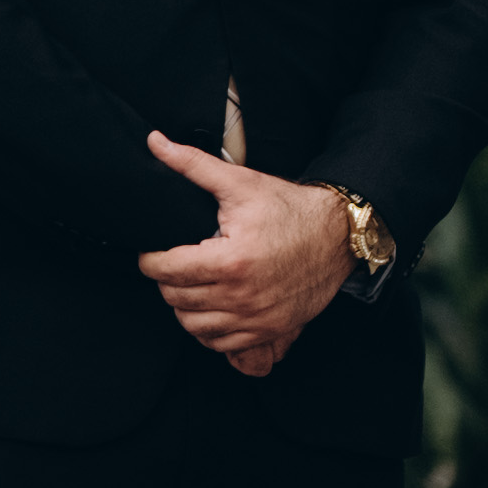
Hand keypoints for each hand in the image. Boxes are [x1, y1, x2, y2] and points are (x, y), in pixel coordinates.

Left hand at [136, 139, 353, 378]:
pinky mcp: (270, 330)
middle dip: (166, 281)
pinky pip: (223, 345)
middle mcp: (242, 295)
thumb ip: (192, 164)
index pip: (166, 271)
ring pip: (195, 327)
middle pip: (176, 299)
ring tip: (189, 285)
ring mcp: (257, 318)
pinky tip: (210, 309)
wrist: (337, 234)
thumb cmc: (288, 208)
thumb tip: (156, 142)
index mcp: (230, 260)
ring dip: (184, 308)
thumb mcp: (240, 182)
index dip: (150, 260)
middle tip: (173, 264)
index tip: (152, 252)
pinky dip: (208, 331)